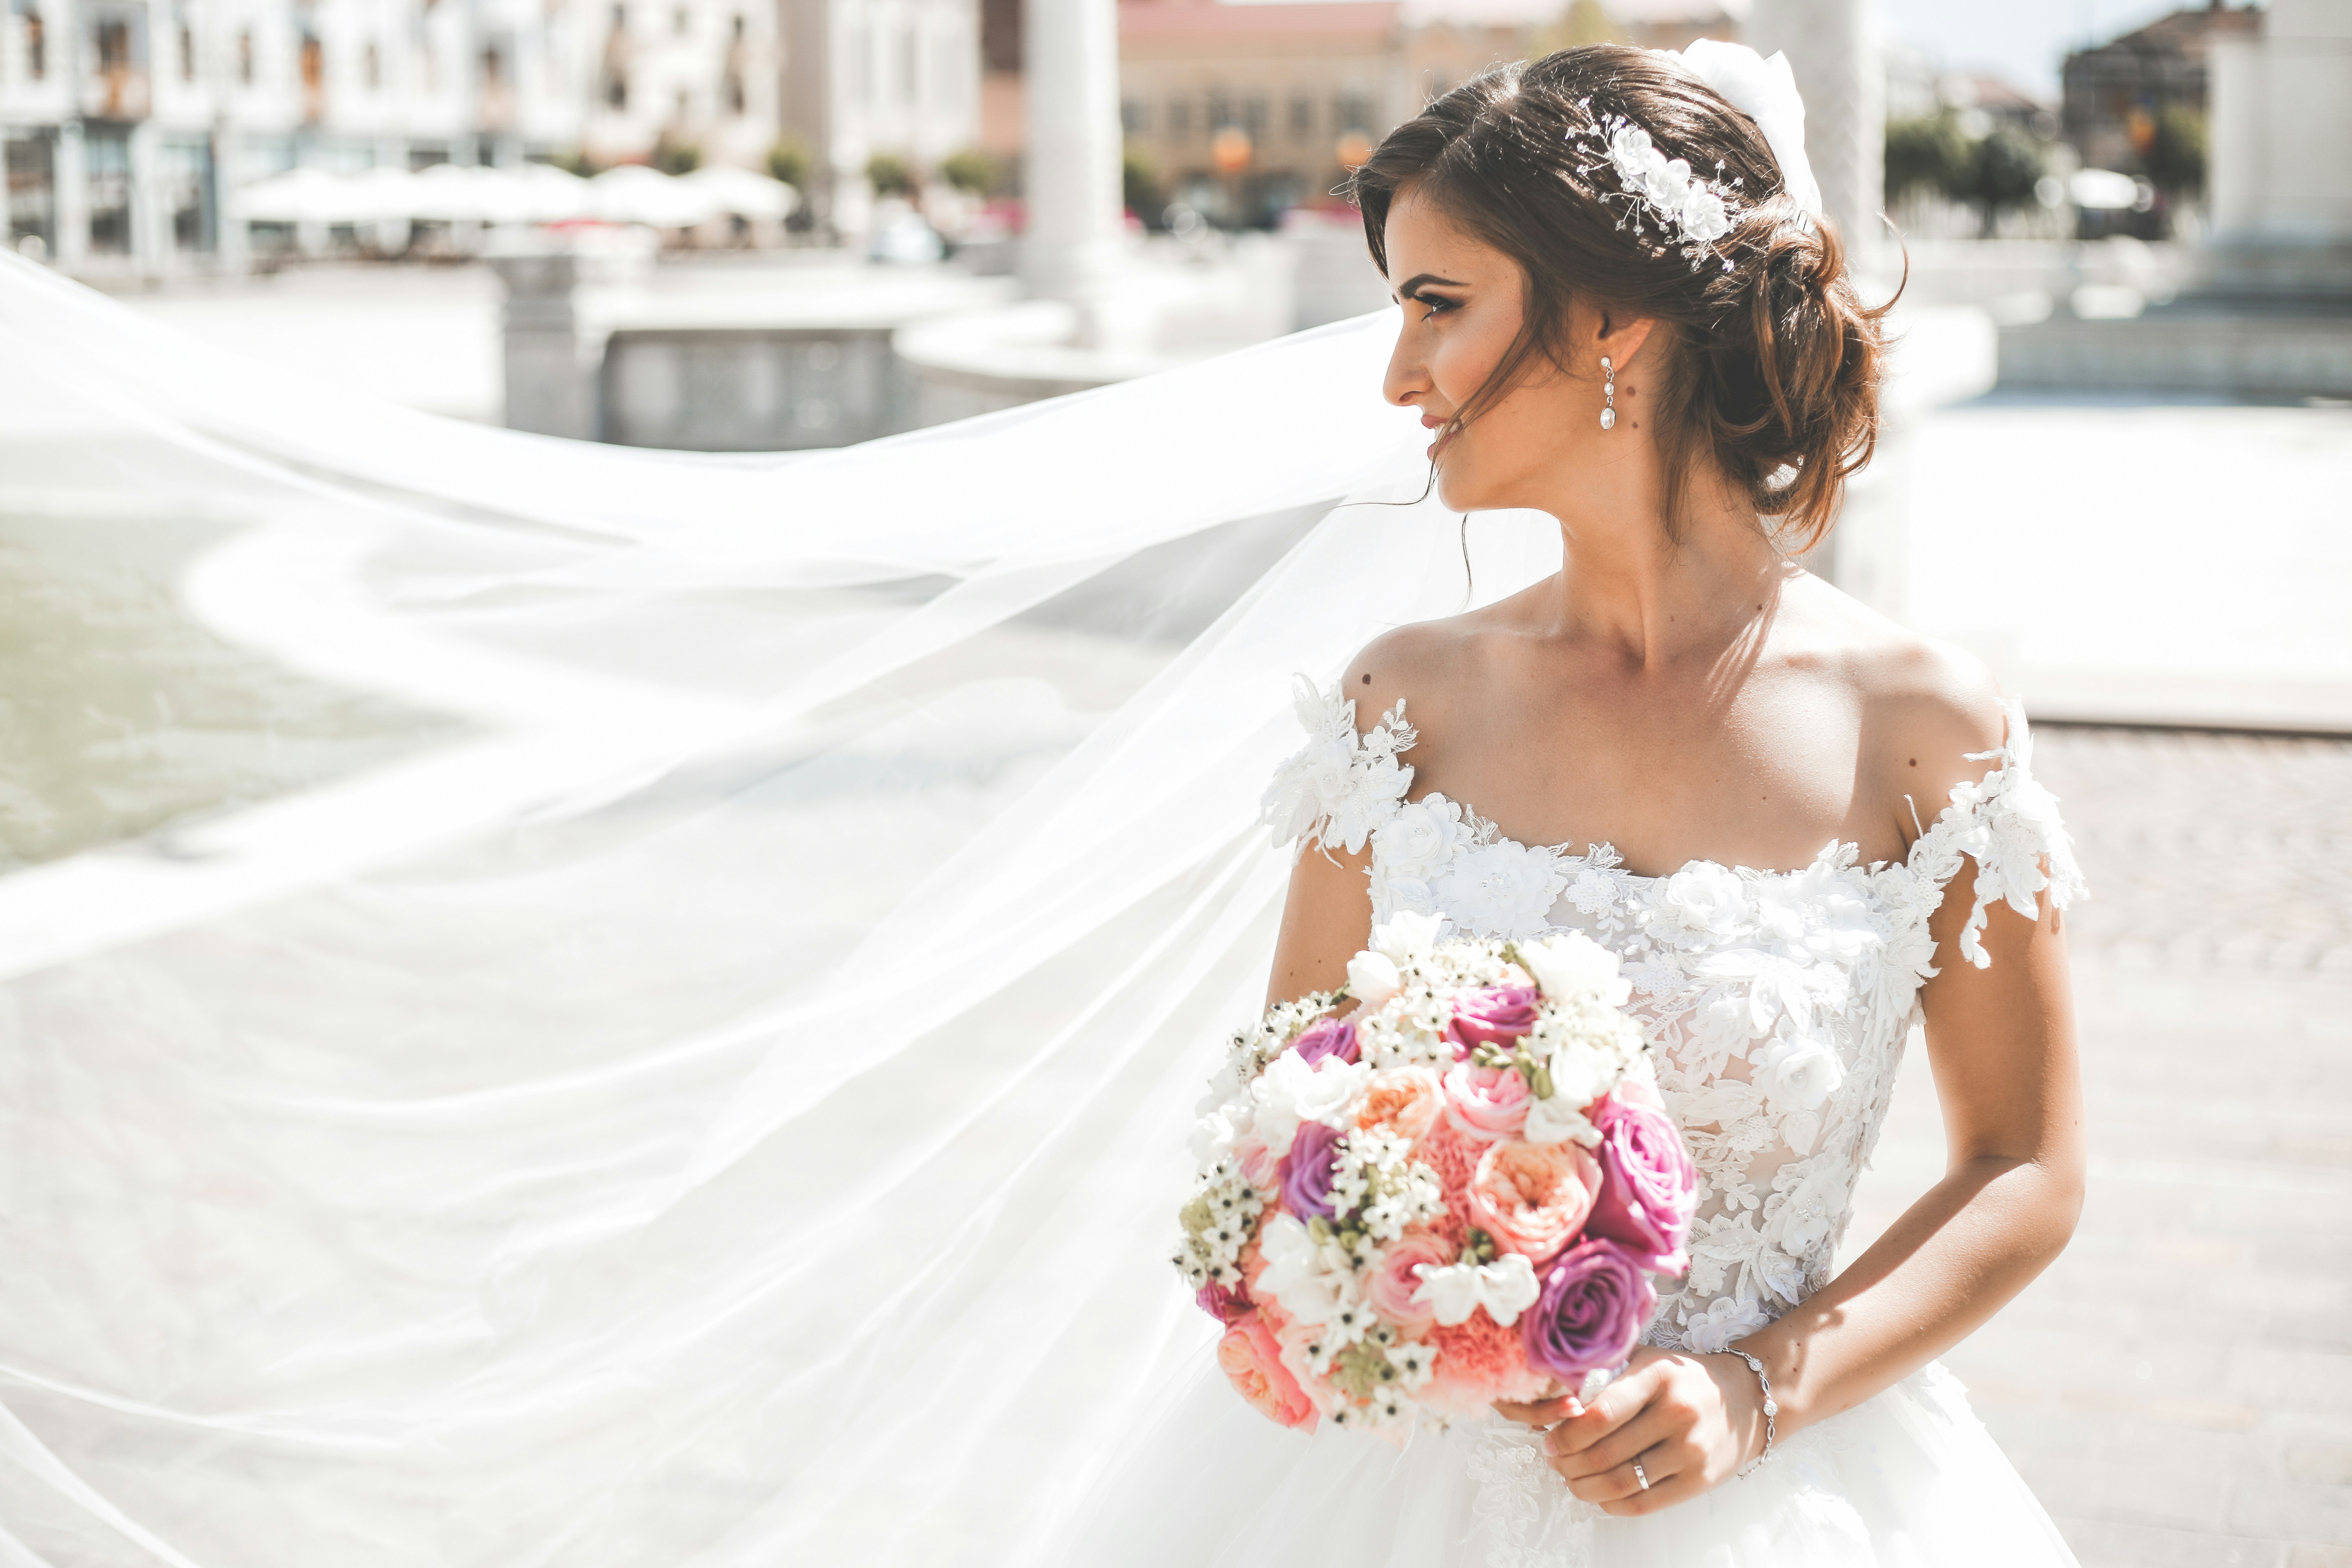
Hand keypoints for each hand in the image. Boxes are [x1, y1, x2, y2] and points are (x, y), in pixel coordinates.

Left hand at [1494, 1347, 1766, 1515]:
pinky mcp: (1699, 1480)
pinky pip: (1643, 1503)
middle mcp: (1676, 1413)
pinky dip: (1611, 1504)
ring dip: (1583, 1487)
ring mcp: (1691, 1450)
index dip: (1566, 1433)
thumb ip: (1605, 1377)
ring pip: (1620, 1483)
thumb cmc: (1681, 1380)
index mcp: (1657, 1376)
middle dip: (1567, 1463)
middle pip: (1604, 1453)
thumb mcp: (1646, 1362)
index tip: (1549, 1439)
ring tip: (1570, 1479)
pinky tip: (1599, 1494)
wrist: (1743, 1401)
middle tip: (1553, 1460)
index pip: (1601, 1413)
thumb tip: (1556, 1407)